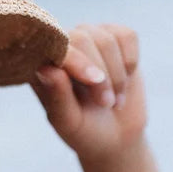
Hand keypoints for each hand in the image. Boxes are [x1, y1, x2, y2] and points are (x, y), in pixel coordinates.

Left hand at [32, 22, 145, 160]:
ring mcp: (89, 37)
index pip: (55, 47)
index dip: (77, 60)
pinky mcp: (115, 36)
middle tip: (106, 103)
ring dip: (117, 75)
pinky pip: (127, 36)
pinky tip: (124, 79)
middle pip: (84, 38)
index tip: (94, 81)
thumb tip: (47, 68)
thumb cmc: (85, 130)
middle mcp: (63, 45)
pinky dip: (130, 62)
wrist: (116, 135)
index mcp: (42, 64)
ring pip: (108, 39)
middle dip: (101, 75)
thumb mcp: (69, 122)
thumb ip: (57, 97)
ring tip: (114, 100)